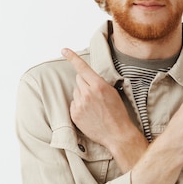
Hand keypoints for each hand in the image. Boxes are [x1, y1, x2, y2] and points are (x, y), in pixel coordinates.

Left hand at [62, 48, 146, 168]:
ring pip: (76, 91)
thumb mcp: (112, 92)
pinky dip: (79, 106)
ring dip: (82, 95)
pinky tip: (89, 113)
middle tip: (95, 93)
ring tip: (94, 106)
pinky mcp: (75, 114)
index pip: (82, 68)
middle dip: (85, 82)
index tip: (64, 50)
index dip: (72, 57)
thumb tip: (88, 77)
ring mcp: (80, 104)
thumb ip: (99, 83)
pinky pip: (73, 103)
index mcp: (98, 85)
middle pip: (78, 79)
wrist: (117, 134)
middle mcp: (87, 93)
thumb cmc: (118, 113)